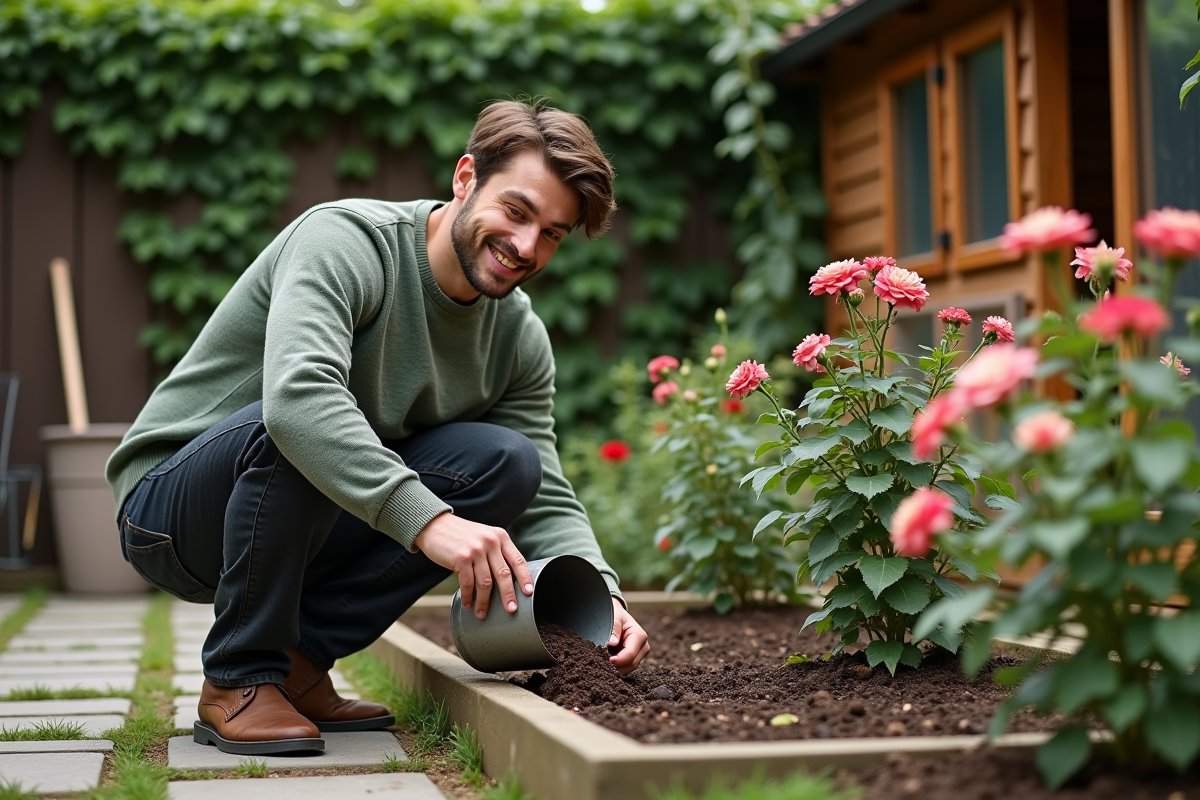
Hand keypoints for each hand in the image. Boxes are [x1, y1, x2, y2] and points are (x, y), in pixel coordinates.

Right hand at [413, 512, 532, 619]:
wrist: (435, 525)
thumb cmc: (461, 536)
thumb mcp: (484, 537)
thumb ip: (496, 553)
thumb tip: (507, 582)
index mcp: (500, 536)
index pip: (518, 560)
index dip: (525, 578)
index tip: (529, 593)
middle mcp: (490, 542)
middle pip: (504, 574)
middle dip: (508, 595)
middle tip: (511, 610)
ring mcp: (476, 550)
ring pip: (485, 582)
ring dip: (484, 601)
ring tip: (482, 613)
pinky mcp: (461, 558)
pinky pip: (468, 584)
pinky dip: (469, 597)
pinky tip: (468, 604)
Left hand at [607, 598, 648, 673]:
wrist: (616, 615)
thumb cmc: (615, 614)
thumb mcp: (614, 616)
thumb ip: (614, 628)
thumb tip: (612, 642)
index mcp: (639, 635)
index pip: (630, 655)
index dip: (618, 660)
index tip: (607, 660)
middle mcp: (643, 647)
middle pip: (630, 664)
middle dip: (616, 665)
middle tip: (601, 661)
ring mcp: (639, 654)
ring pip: (628, 668)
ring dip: (616, 667)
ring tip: (603, 659)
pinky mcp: (633, 659)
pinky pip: (625, 668)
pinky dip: (616, 666)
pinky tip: (607, 660)